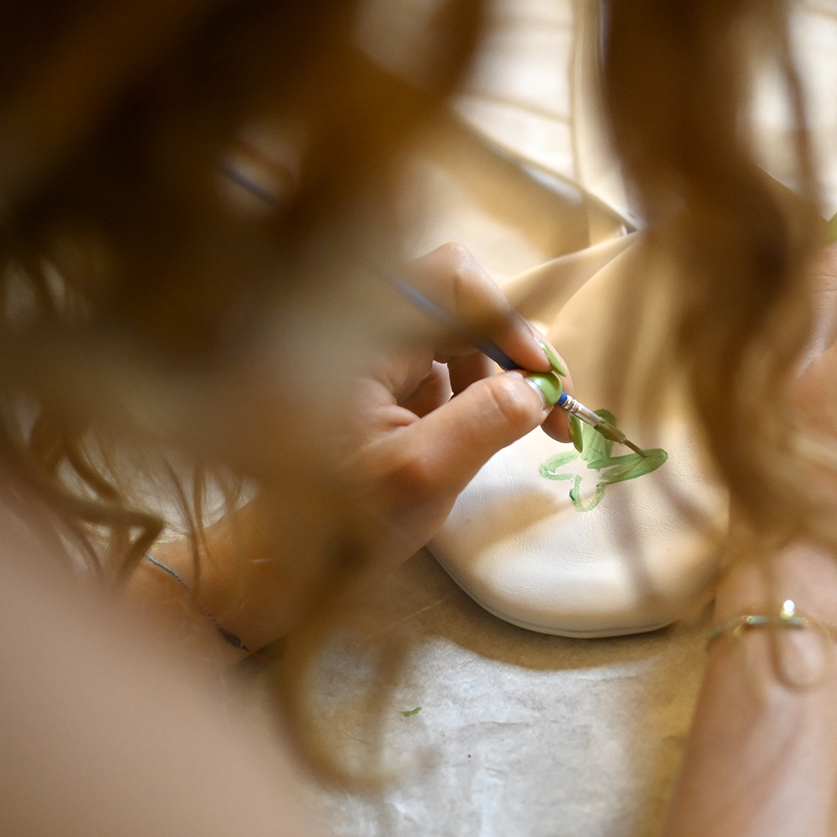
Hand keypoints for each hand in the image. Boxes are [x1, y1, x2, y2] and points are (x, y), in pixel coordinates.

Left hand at [352, 243, 573, 568]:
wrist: (284, 558)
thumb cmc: (338, 523)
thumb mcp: (420, 476)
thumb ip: (483, 422)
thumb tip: (539, 387)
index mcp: (357, 333)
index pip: (451, 278)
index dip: (508, 320)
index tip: (543, 379)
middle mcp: (360, 326)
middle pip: (460, 303)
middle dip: (511, 354)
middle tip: (553, 408)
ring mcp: (368, 350)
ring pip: (456, 335)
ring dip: (494, 379)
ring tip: (510, 436)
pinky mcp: (378, 376)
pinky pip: (439, 363)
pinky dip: (470, 394)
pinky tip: (471, 439)